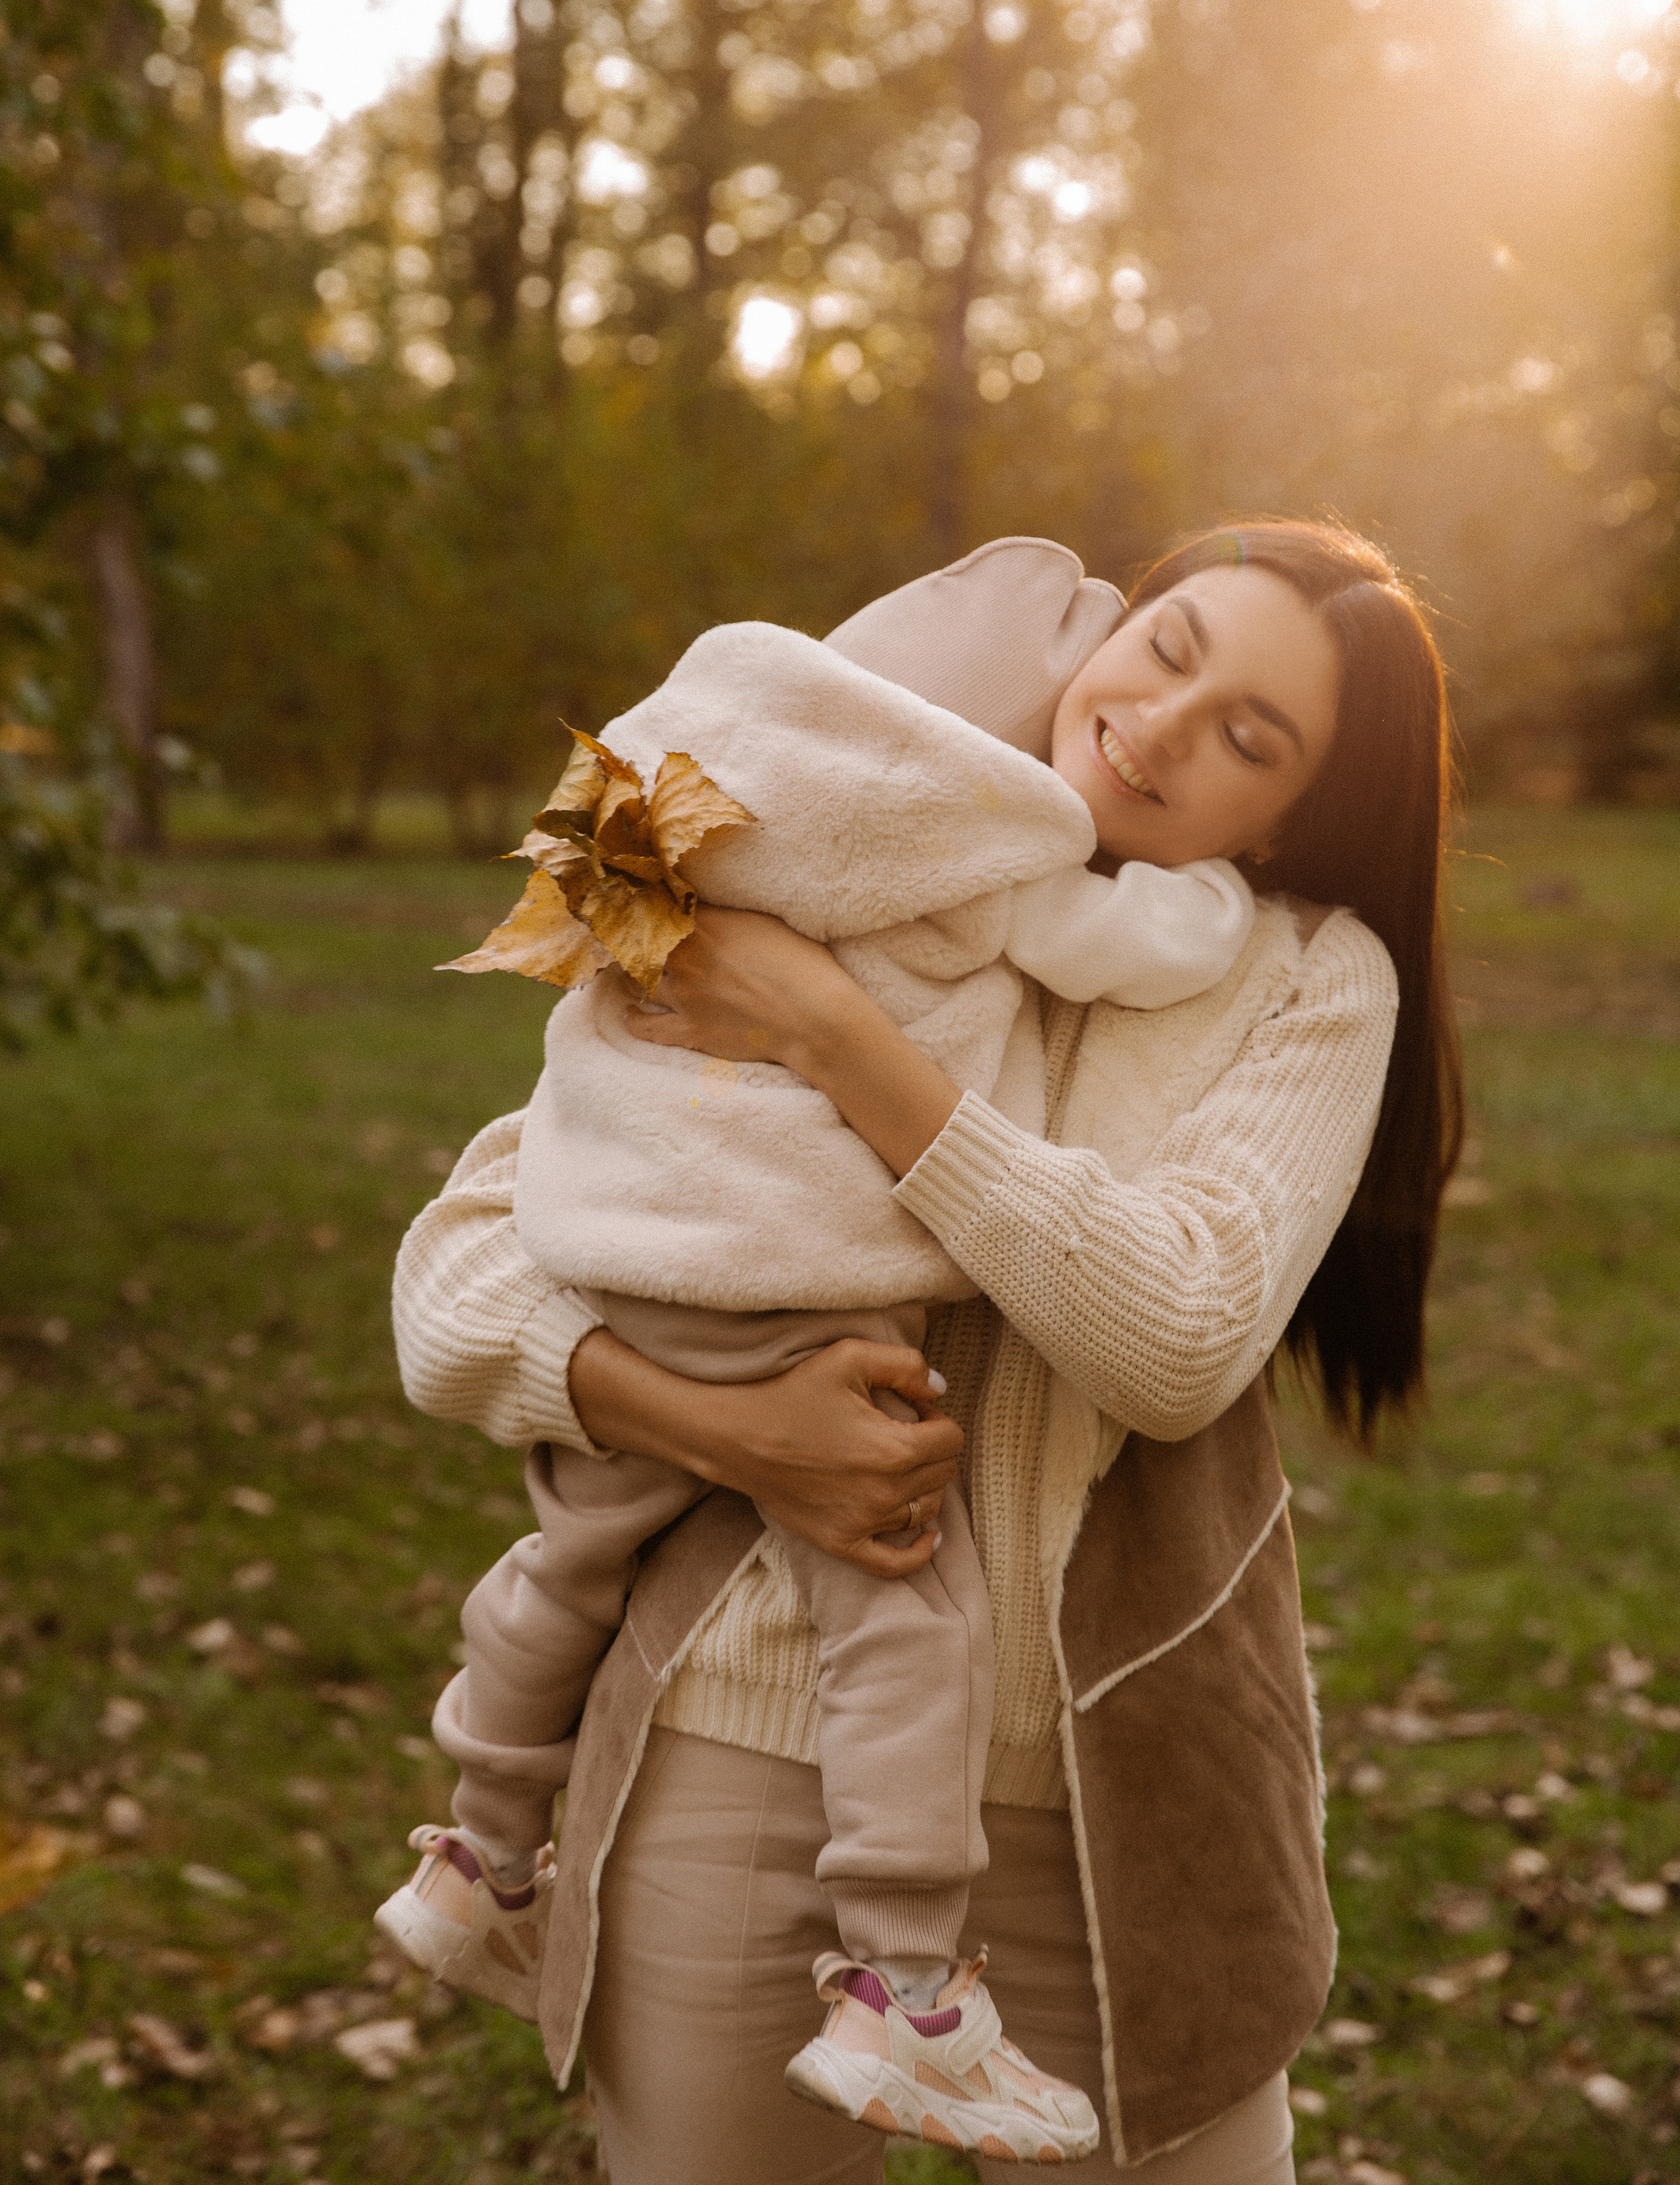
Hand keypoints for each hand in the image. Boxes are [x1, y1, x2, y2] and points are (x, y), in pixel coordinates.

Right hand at [570, 1329, 963, 1577]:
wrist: (735, 1435)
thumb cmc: (791, 1391)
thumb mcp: (849, 1357)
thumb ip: (905, 1365)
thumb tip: (940, 1389)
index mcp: (895, 1448)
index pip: (951, 1438)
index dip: (936, 1416)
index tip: (911, 1407)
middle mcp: (886, 1492)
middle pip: (943, 1473)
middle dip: (932, 1448)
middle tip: (901, 1429)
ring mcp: (863, 1523)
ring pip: (925, 1510)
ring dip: (924, 1486)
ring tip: (901, 1465)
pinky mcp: (840, 1543)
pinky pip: (894, 1564)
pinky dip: (918, 1551)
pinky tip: (928, 1536)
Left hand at [624, 904, 964, 1180]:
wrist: (817, 1019)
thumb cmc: (804, 966)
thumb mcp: (767, 923)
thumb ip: (727, 914)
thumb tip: (705, 905)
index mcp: (707, 924)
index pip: (659, 905)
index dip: (645, 903)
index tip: (636, 899)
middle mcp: (687, 957)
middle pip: (640, 941)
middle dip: (634, 937)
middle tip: (628, 934)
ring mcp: (685, 996)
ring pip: (638, 980)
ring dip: (633, 974)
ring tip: (630, 969)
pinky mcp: (690, 1031)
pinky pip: (646, 1026)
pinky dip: (633, 1018)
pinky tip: (630, 1011)